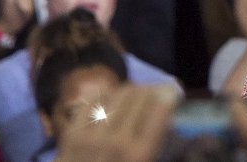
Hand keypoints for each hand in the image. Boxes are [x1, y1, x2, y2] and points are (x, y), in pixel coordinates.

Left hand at [55, 85, 177, 161]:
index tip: (175, 96)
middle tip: (157, 95)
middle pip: (140, 95)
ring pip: (117, 94)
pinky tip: (113, 103)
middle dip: (152, 91)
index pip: (161, 107)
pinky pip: (93, 102)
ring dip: (131, 92)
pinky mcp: (71, 134)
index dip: (170, 96)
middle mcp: (117, 141)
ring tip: (136, 98)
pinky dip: (106, 97)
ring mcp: (91, 136)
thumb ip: (160, 149)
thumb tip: (174, 128)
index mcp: (140, 155)